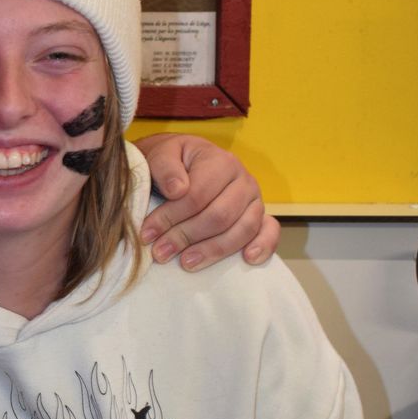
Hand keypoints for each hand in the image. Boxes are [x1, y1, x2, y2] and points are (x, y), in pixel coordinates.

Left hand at [135, 133, 277, 270]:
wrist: (185, 163)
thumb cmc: (173, 162)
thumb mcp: (161, 155)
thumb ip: (165, 167)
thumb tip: (177, 190)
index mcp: (220, 161)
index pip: (197, 196)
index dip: (171, 217)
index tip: (147, 234)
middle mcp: (243, 180)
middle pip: (219, 216)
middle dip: (186, 237)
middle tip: (160, 253)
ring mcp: (255, 200)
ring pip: (242, 229)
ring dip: (213, 250)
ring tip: (186, 263)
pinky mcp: (261, 216)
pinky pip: (269, 232)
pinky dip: (263, 246)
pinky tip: (247, 260)